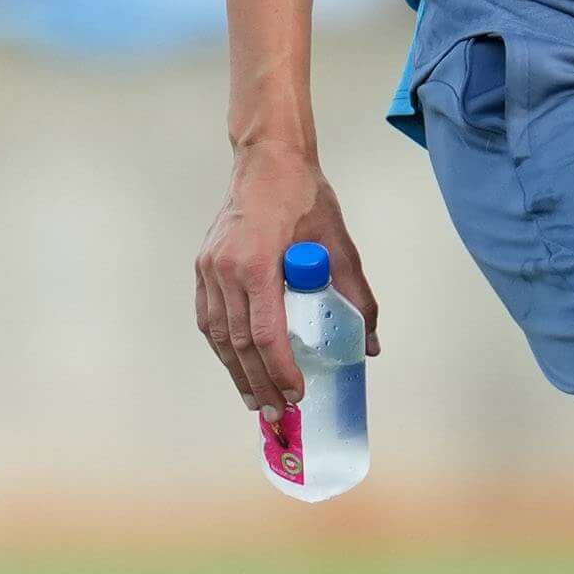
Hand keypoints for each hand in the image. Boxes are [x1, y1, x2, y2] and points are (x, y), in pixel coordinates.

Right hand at [193, 141, 375, 410]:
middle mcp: (226, 269)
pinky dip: (222, 347)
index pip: (265, 333)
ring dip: (236, 372)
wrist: (267, 160)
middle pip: (238, 343)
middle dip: (259, 382)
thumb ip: (356, 295)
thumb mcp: (339, 244)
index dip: (280, 370)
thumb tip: (370, 343)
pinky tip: (236, 365)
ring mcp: (209, 268)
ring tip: (256, 401)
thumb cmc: (304, 197)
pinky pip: (208, 317)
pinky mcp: (203, 266)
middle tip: (278, 413)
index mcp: (257, 262)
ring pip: (218, 335)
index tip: (296, 393)